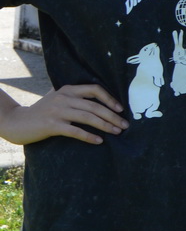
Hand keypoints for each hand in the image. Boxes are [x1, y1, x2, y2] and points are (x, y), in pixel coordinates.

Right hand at [0, 84, 126, 144]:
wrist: (17, 122)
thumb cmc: (42, 112)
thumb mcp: (58, 99)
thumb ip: (74, 97)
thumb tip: (101, 103)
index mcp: (67, 89)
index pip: (94, 89)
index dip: (110, 99)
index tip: (121, 109)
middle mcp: (63, 98)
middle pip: (94, 106)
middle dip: (113, 116)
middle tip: (125, 125)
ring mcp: (57, 111)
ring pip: (88, 118)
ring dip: (105, 126)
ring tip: (117, 132)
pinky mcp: (51, 125)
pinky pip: (75, 131)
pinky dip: (89, 136)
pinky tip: (99, 141)